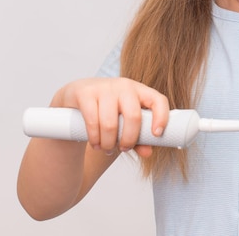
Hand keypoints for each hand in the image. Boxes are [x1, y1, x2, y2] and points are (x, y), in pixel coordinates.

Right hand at [50, 77, 169, 157]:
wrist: (76, 96)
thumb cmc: (107, 110)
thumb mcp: (124, 121)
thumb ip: (138, 137)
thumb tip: (148, 152)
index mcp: (139, 91)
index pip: (158, 100)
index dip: (161, 117)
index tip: (157, 134)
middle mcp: (124, 86)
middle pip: (134, 116)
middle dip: (129, 139)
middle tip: (124, 149)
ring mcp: (104, 87)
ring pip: (111, 123)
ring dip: (109, 143)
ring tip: (106, 148)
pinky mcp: (85, 93)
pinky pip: (92, 121)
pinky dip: (95, 138)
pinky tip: (96, 143)